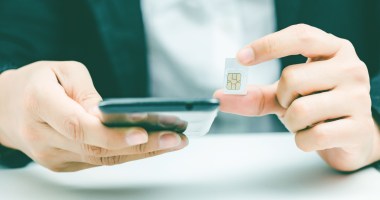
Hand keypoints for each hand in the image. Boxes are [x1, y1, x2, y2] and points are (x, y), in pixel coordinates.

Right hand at [0, 61, 187, 171]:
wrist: (6, 108)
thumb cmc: (35, 83)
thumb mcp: (61, 71)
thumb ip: (88, 93)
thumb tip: (116, 115)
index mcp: (39, 105)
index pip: (79, 126)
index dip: (112, 134)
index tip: (143, 133)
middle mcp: (42, 137)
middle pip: (97, 149)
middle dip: (141, 147)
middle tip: (174, 139)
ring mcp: (51, 156)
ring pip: (102, 160)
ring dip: (141, 153)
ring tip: (171, 142)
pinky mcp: (61, 164)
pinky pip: (98, 162)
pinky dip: (126, 155)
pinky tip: (150, 146)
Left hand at [214, 24, 379, 170]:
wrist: (351, 136)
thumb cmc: (317, 107)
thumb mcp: (286, 95)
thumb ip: (254, 94)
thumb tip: (220, 96)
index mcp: (333, 49)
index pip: (300, 36)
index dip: (267, 45)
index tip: (240, 58)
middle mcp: (350, 67)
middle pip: (291, 78)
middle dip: (282, 99)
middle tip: (296, 104)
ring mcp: (358, 97)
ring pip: (300, 110)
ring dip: (292, 122)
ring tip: (308, 121)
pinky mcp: (359, 127)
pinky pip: (314, 136)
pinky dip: (303, 141)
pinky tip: (315, 136)